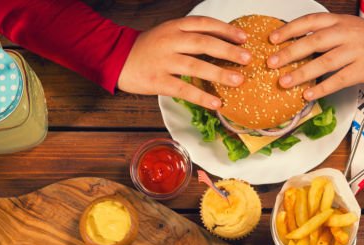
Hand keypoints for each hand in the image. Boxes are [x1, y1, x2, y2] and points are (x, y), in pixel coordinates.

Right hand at [118, 17, 250, 109]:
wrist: (116, 59)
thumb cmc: (147, 49)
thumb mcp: (167, 34)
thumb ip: (189, 37)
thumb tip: (221, 45)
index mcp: (174, 27)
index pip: (204, 24)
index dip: (225, 29)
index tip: (243, 37)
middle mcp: (170, 41)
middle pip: (204, 43)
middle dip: (228, 50)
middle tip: (247, 58)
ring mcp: (163, 61)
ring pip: (196, 66)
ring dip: (220, 73)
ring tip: (239, 80)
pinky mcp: (157, 81)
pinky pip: (184, 90)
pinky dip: (202, 96)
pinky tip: (217, 103)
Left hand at [268, 14, 363, 101]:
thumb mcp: (348, 28)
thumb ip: (325, 35)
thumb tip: (295, 47)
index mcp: (339, 21)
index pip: (310, 21)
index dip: (289, 29)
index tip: (272, 39)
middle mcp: (346, 33)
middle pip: (313, 42)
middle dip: (289, 53)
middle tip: (271, 63)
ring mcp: (356, 51)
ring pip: (324, 61)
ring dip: (302, 73)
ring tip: (284, 82)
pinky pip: (339, 80)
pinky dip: (322, 88)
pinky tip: (308, 94)